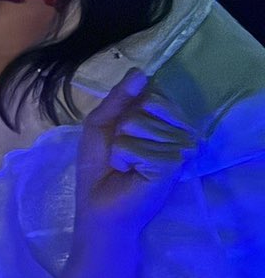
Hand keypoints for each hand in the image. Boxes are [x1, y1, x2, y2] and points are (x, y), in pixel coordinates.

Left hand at [72, 70, 193, 243]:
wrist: (100, 205)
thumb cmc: (100, 165)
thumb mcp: (102, 123)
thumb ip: (119, 97)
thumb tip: (140, 72)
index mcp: (164, 123)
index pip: (154, 93)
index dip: (132, 105)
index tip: (122, 127)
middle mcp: (177, 134)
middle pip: (148, 104)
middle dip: (124, 124)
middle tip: (122, 149)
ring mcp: (177, 150)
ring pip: (139, 123)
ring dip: (121, 144)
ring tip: (126, 163)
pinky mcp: (170, 166)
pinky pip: (136, 145)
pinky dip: (123, 157)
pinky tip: (130, 171)